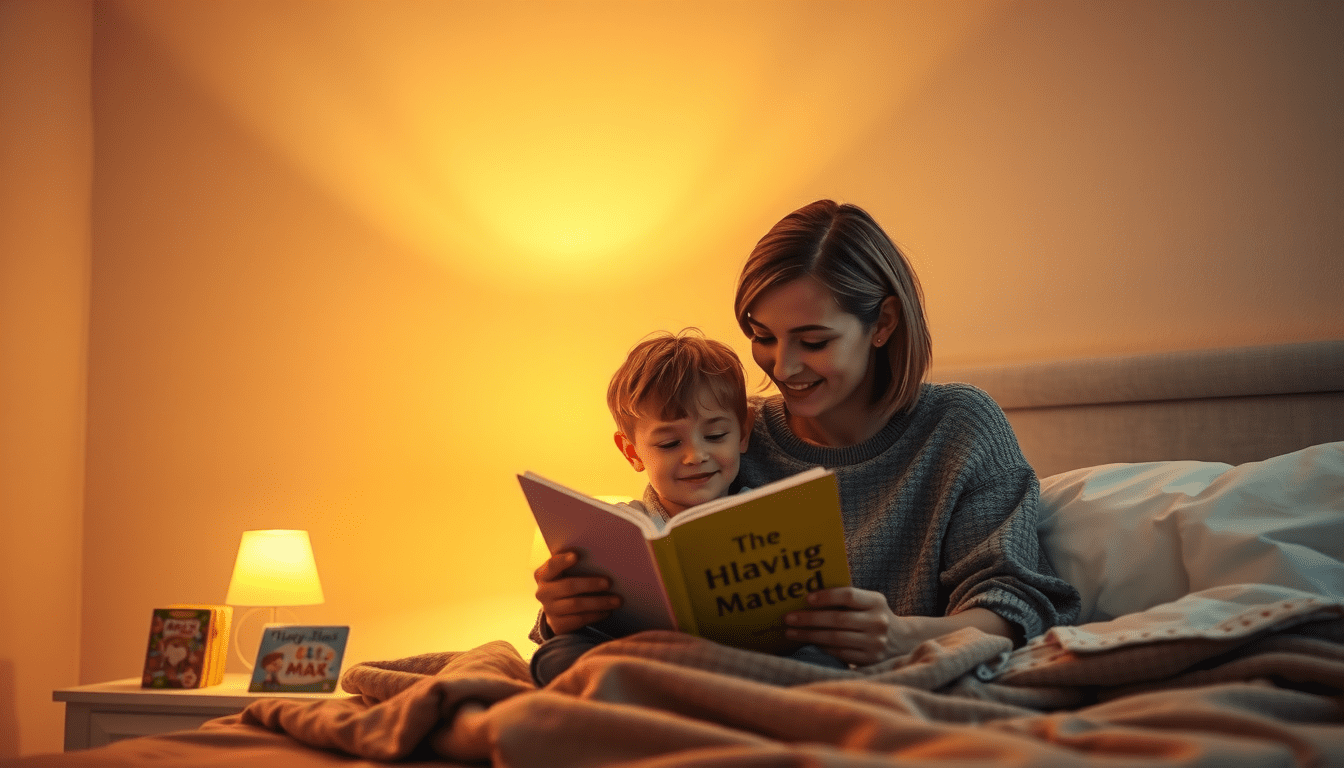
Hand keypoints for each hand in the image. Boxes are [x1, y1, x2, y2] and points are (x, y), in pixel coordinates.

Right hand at [533, 550, 620, 634]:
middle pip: (568, 586)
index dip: (563, 561)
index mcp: (543, 575)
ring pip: (576, 605)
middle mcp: (543, 592)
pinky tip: (607, 611)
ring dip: (599, 602)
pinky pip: (579, 620)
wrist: (557, 610)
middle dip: (590, 584)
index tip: (577, 555)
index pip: (552, 565)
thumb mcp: (565, 574)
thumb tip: (601, 559)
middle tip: (609, 582)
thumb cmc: (567, 583)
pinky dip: (596, 615)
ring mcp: (549, 610)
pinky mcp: (558, 625)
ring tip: (616, 600)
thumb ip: (576, 567)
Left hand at [784, 586, 912, 665]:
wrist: (901, 640)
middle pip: (837, 620)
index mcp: (876, 601)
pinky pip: (838, 653)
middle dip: (809, 619)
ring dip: (809, 635)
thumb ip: (846, 599)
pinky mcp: (869, 660)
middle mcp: (878, 622)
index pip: (849, 595)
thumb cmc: (872, 615)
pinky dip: (820, 648)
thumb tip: (807, 597)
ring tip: (791, 632)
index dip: (826, 597)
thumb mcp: (867, 602)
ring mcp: (875, 643)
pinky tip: (807, 643)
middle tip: (788, 618)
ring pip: (835, 639)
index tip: (806, 598)